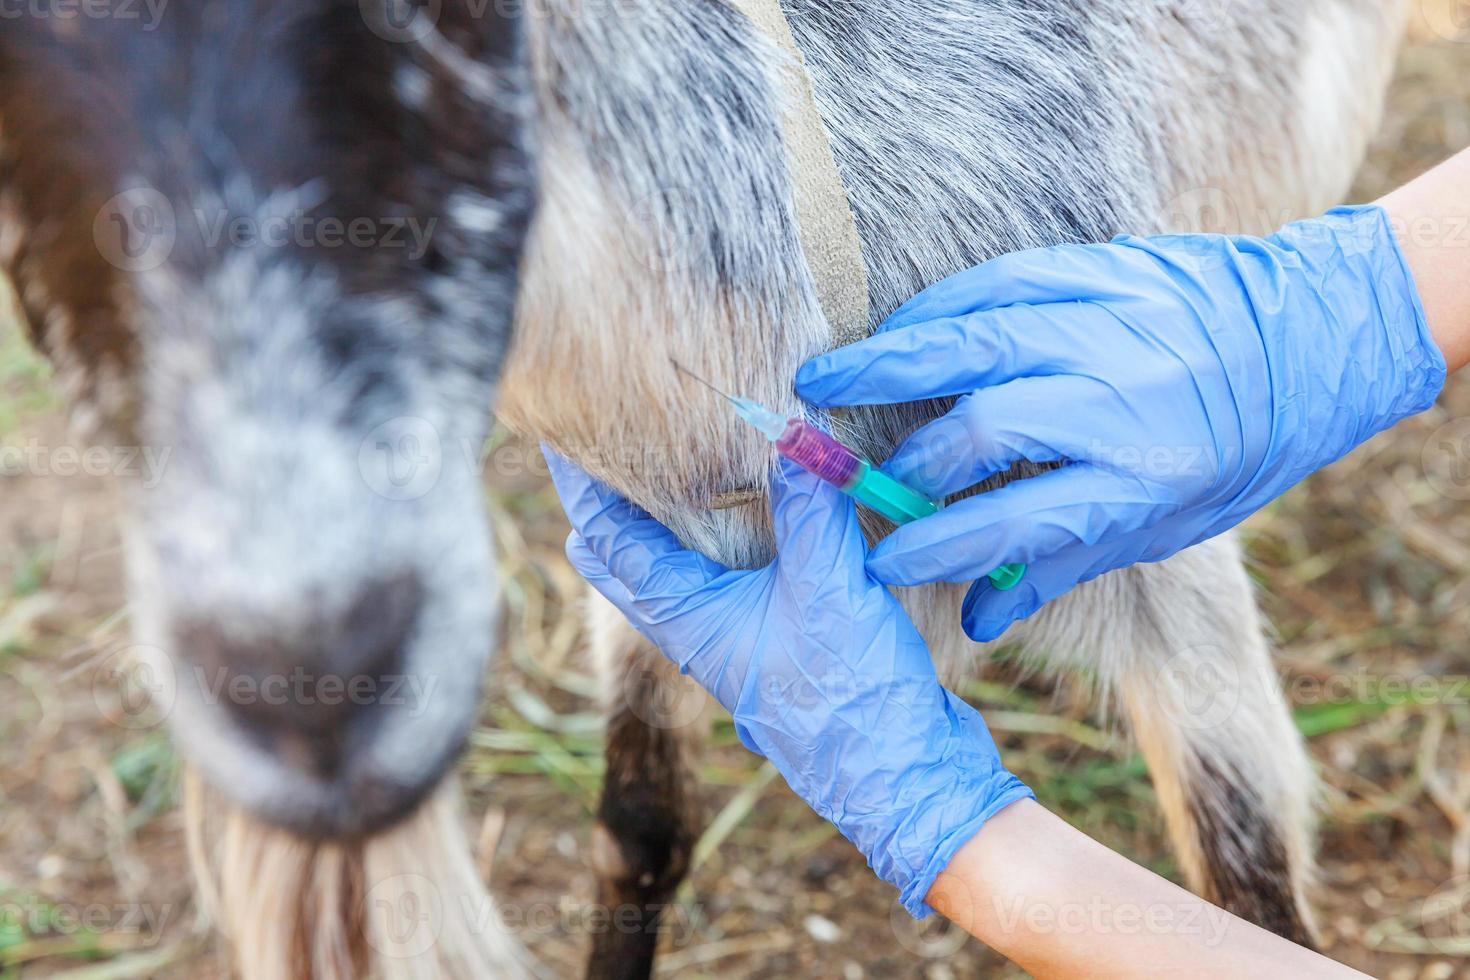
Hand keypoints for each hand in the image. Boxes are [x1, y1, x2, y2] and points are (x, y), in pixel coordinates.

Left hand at [546, 452, 1032, 915]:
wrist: (900, 779)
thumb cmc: (852, 696)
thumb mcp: (828, 588)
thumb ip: (808, 508)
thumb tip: (791, 431)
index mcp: (687, 618)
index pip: (610, 540)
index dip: (582, 485)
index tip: (555, 436)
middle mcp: (697, 630)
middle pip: (626, 560)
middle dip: (607, 506)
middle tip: (592, 449)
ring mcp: (734, 640)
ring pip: (674, 571)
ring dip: (659, 523)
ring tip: (653, 474)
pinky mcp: (776, 644)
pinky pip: (724, 580)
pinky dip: (716, 540)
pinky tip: (745, 518)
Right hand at [796, 205, 1446, 640]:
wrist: (1305, 343)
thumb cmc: (1228, 454)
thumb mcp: (1163, 528)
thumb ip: (1061, 563)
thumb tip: (977, 615)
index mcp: (1145, 480)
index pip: (1017, 523)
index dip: (938, 547)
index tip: (881, 559)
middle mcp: (1127, 401)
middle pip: (987, 428)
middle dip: (908, 459)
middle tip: (852, 475)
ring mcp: (1114, 326)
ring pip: (980, 341)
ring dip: (892, 362)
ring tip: (826, 378)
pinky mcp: (1105, 270)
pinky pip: (1002, 281)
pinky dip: (939, 306)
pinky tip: (898, 328)